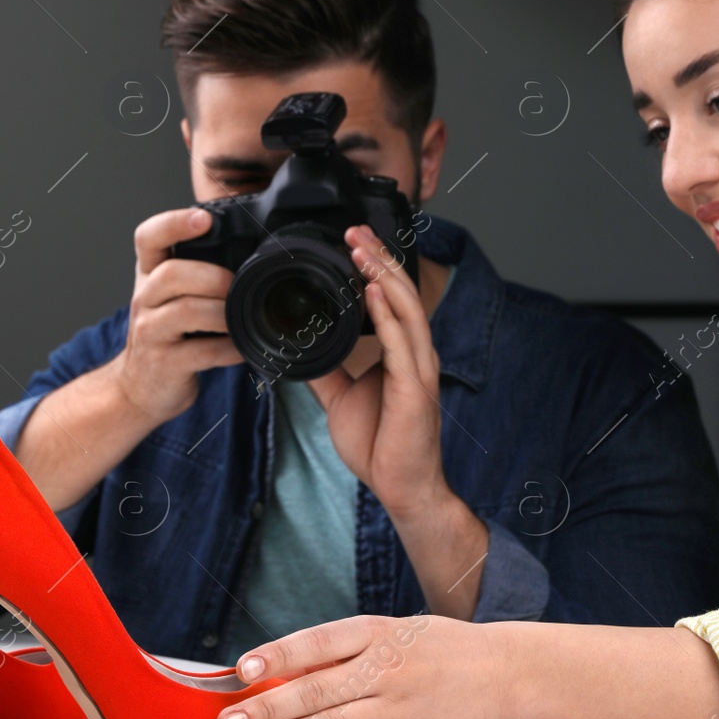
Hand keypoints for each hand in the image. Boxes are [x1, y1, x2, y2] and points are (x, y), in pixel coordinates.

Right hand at [109, 208, 243, 424]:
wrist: (139, 387)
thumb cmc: (167, 334)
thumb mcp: (170, 296)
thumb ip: (197, 272)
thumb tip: (254, 251)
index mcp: (149, 275)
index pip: (148, 237)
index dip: (173, 223)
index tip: (204, 218)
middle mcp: (144, 299)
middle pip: (171, 274)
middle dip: (213, 276)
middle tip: (237, 285)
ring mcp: (151, 332)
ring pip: (186, 311)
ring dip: (224, 312)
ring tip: (242, 318)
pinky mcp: (165, 364)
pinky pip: (203, 351)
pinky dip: (231, 348)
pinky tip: (244, 347)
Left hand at [216, 614, 504, 718]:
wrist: (496, 672)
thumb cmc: (436, 647)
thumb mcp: (390, 630)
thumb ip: (341, 650)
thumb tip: (282, 669)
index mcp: (378, 631)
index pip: (319, 641)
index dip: (278, 655)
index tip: (244, 668)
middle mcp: (386, 667)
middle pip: (318, 689)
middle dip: (268, 707)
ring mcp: (396, 707)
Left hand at [307, 224, 449, 519]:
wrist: (403, 488)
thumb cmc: (381, 446)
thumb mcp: (342, 399)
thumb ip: (327, 370)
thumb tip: (300, 349)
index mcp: (403, 353)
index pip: (392, 299)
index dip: (375, 266)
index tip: (352, 240)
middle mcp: (416, 354)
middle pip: (401, 293)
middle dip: (378, 258)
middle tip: (354, 230)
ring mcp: (419, 369)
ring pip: (406, 308)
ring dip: (382, 275)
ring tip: (361, 248)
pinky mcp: (415, 389)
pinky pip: (401, 343)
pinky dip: (387, 314)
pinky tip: (371, 292)